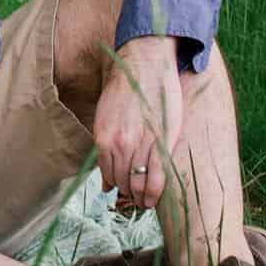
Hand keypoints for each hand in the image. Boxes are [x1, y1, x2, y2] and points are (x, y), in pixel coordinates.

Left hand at [93, 35, 185, 210]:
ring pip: (138, 182)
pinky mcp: (161, 140)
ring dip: (141, 196)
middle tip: (136, 200)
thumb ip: (107, 144)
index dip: (116, 188)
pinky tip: (152, 198)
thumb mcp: (107, 117)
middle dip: (128, 194)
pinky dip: (153, 191)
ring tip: (145, 202)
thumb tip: (107, 178)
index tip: (122, 194)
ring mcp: (140, 143)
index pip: (108, 176)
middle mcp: (119, 144)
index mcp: (103, 137)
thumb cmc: (126, 89)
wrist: (144, 63)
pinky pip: (156, 175)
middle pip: (122, 182)